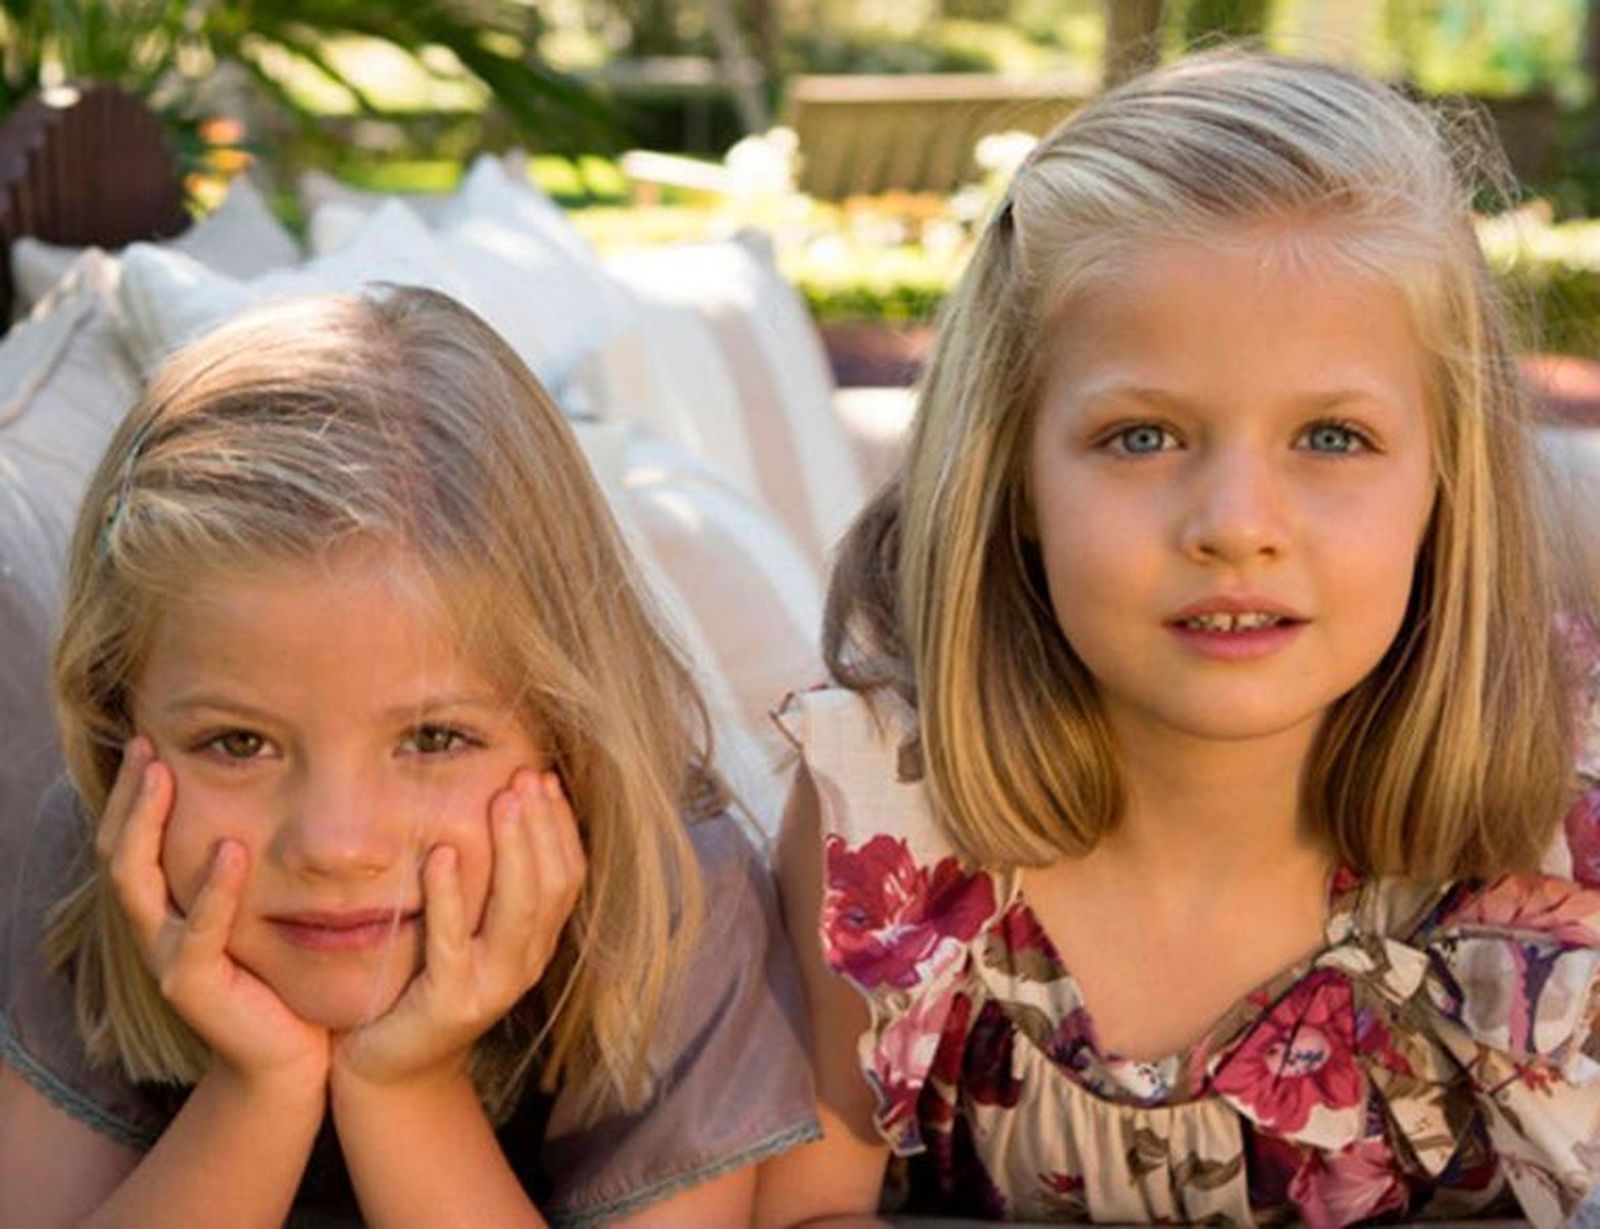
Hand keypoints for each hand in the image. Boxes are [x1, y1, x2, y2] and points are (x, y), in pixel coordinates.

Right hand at [101, 737, 330, 1090]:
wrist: (292, 1054)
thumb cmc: (283, 975)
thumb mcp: (265, 909)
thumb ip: (257, 863)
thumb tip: (280, 798)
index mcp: (168, 909)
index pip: (133, 841)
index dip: (136, 793)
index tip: (152, 741)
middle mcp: (156, 929)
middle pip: (121, 852)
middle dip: (132, 797)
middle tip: (146, 746)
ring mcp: (167, 957)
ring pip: (138, 884)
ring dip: (150, 827)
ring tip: (165, 778)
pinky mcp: (192, 984)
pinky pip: (196, 932)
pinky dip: (213, 891)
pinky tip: (232, 851)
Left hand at [331, 769, 585, 1091]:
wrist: (392, 1070)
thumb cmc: (424, 985)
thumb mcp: (467, 932)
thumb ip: (487, 888)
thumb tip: (500, 809)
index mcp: (536, 942)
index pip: (568, 874)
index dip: (561, 825)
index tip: (544, 777)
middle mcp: (526, 963)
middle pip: (552, 884)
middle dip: (542, 824)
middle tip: (525, 775)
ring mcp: (494, 985)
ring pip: (520, 908)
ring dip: (514, 848)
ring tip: (501, 800)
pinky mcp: (452, 1002)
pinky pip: (454, 941)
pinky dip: (450, 894)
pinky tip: (441, 854)